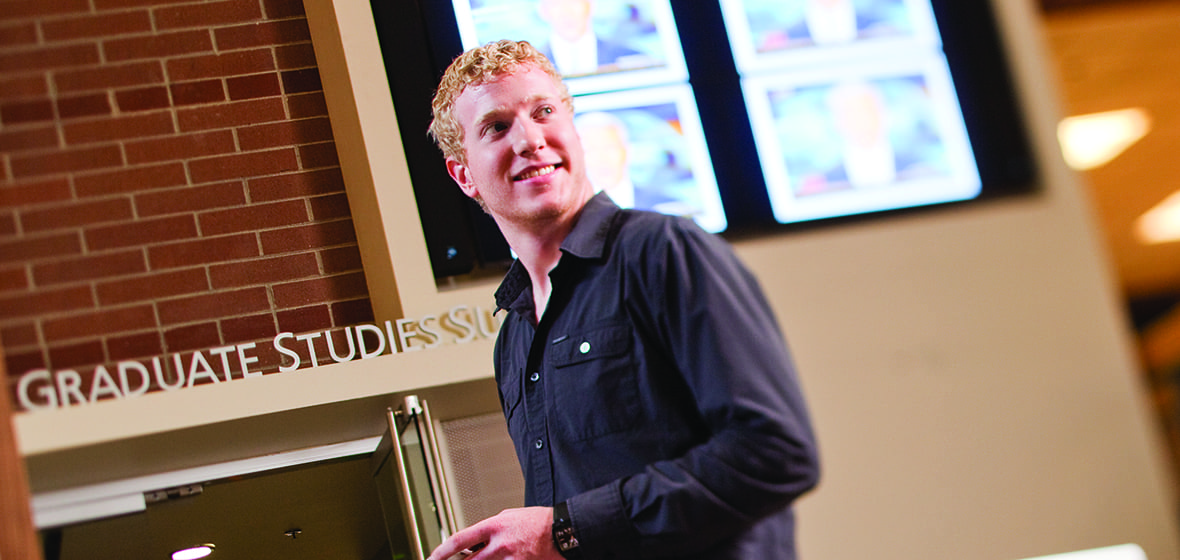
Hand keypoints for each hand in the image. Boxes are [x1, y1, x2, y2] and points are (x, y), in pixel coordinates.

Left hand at [426, 506, 562, 559]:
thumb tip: (476, 541)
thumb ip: (490, 530)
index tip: (431, 558)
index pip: (459, 540)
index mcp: (493, 526)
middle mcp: (498, 544)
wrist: (563, 531)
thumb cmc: (538, 522)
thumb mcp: (509, 517)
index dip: (441, 552)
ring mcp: (509, 559)